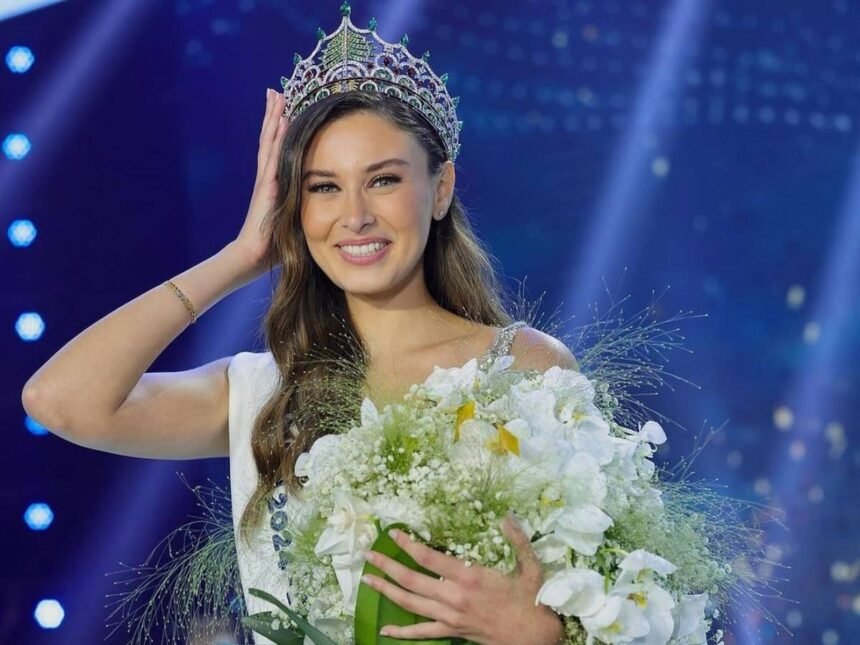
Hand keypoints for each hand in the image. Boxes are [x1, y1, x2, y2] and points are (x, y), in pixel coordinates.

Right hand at [234, 88, 288, 272]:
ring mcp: (266, 180)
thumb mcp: (294, 223)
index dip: (280, 130)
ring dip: (274, 117)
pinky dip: (276, 135)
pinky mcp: (267, 185)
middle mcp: (268, 178)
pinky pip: (273, 154)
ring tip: (276, 94)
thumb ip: (304, 212)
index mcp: (275, 185)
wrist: (252, 257)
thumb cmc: (272, 246)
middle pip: (270, 139)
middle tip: (276, 91)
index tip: (285, 109)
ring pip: (269, 141)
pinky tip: (281, 119)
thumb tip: (326, 211)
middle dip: (274, 115)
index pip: (277, 151)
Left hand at [361, 515, 562, 644]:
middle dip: (387, 566)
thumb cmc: (531, 599)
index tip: (393, 533)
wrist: (534, 636)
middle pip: (412, 580)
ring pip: (411, 604)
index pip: (429, 558)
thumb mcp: (530, 566)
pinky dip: (402, 632)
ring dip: (387, 590)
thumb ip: (517, 540)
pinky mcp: (452, 631)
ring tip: (368, 580)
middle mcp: (454, 596)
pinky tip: (385, 629)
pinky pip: (422, 633)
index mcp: (469, 577)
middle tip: (367, 555)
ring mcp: (450, 616)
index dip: (408, 545)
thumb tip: (506, 516)